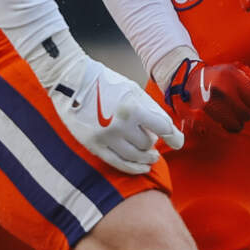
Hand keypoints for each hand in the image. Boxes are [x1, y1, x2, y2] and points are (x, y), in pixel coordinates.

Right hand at [50, 52, 181, 174]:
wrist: (71, 81)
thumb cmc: (106, 83)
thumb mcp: (133, 90)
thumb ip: (153, 111)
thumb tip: (173, 135)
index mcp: (132, 108)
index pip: (162, 129)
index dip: (173, 137)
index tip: (177, 142)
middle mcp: (119, 125)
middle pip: (147, 144)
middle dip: (152, 142)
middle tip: (151, 138)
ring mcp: (105, 137)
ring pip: (135, 156)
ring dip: (146, 158)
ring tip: (151, 157)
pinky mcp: (93, 145)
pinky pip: (118, 163)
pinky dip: (132, 168)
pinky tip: (141, 167)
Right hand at [157, 54, 249, 135]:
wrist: (184, 79)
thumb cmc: (214, 76)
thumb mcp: (232, 69)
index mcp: (230, 76)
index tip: (249, 101)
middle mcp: (221, 90)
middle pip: (247, 114)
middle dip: (245, 112)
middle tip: (238, 108)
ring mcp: (210, 105)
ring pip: (237, 125)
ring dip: (236, 122)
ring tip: (229, 114)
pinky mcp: (201, 117)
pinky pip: (222, 130)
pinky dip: (224, 128)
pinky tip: (221, 121)